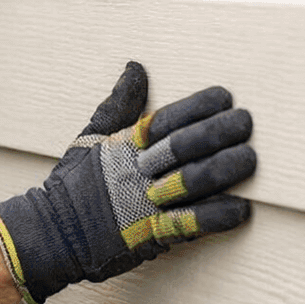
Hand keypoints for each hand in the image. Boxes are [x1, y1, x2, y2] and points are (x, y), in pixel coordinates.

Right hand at [0, 62, 255, 303]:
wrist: (53, 233)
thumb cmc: (73, 184)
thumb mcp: (91, 138)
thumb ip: (119, 104)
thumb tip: (135, 69)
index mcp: (125, 145)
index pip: (166, 119)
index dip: (197, 106)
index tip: (224, 96)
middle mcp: (137, 171)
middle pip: (184, 146)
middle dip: (219, 132)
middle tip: (246, 122)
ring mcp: (145, 203)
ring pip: (192, 182)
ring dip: (225, 170)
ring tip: (251, 159)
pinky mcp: (151, 235)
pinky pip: (190, 224)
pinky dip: (217, 217)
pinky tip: (241, 209)